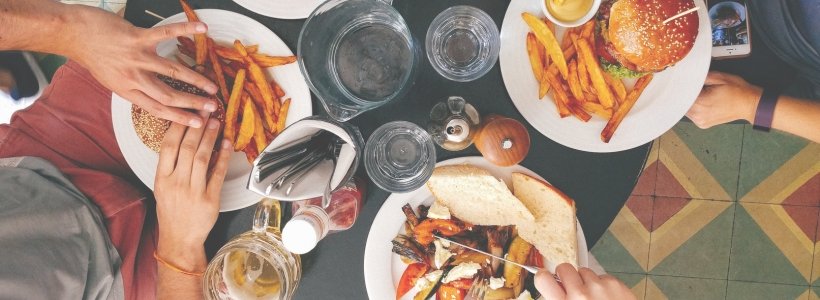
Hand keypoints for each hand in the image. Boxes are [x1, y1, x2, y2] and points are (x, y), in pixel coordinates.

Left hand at [67, 6, 217, 127]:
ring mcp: (136, 57)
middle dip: (193, 103)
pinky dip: (185, 29)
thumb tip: (153, 93)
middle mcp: (133, 77)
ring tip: (212, 86)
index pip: (158, 109)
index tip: (198, 124)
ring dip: (196, 80)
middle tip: (212, 107)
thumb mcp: (110, 80)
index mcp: (127, 91)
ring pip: (172, 72)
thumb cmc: (92, 55)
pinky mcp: (137, 38)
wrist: (73, 34)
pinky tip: (202, 29)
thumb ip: (132, 86)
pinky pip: (165, 34)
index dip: (180, 118)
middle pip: (169, 95)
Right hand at [154, 116, 229, 252]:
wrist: (179, 239)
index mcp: (162, 178)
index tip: (187, 112)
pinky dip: (223, 157)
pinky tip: (227, 144)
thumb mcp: (162, 187)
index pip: (168, 146)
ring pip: (202, 158)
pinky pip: (218, 174)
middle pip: (187, 148)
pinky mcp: (210, 199)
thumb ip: (170, 165)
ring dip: (210, 137)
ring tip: (216, 122)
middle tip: (206, 110)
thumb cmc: (171, 211)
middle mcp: (176, 183)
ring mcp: (193, 191)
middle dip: (197, 126)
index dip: (179, 126)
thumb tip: (183, 138)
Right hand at [534, 263, 635, 299]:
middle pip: (564, 268)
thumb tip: (554, 291)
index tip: (549, 281)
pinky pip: (602, 276)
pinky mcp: (615, 284)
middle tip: (572, 288)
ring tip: (593, 298)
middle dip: (566, 276)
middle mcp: (580, 295)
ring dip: (586, 282)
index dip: (545, 279)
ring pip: (584, 271)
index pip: (543, 278)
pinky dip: (603, 285)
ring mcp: (599, 287)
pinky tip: (606, 299)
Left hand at [686, 71, 761, 128]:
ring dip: (688, 101)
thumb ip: (701, 77)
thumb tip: (689, 77)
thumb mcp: (719, 77)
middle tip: (689, 86)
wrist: (750, 104)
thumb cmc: (738, 91)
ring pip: (685, 110)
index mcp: (701, 104)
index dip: (680, 88)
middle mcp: (698, 115)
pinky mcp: (703, 124)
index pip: (680, 96)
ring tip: (699, 94)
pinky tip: (701, 101)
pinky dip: (693, 108)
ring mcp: (700, 121)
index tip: (678, 82)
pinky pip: (691, 114)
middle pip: (681, 103)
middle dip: (684, 95)